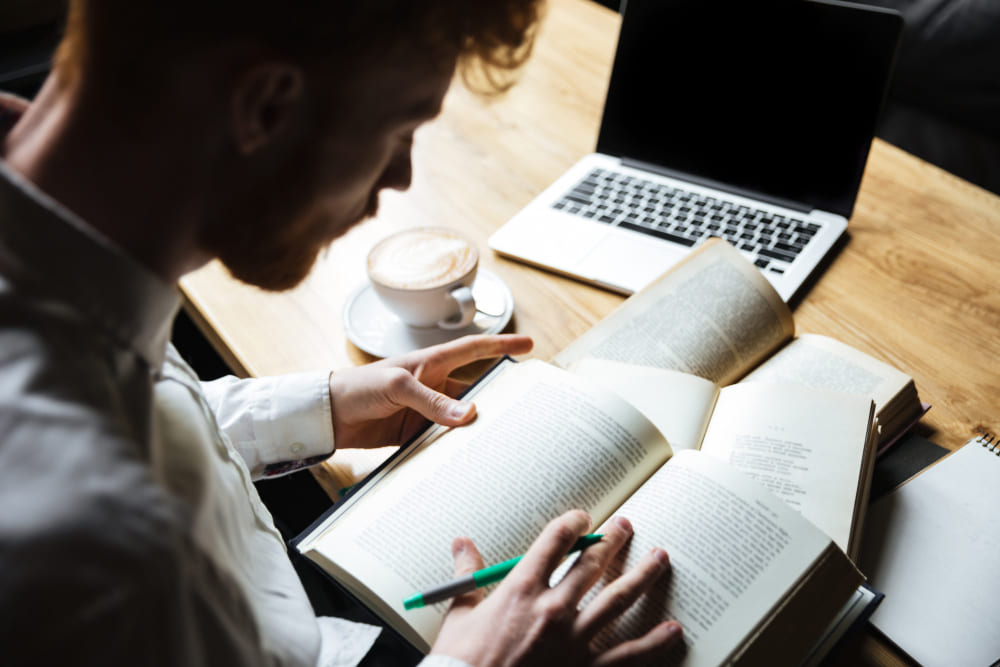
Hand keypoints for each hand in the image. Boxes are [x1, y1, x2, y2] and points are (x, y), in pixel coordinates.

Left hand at [328, 334, 532, 449]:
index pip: (473, 350)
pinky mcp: (416, 434)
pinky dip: (455, 449)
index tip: (528, 346)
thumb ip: (431, 401)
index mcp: (431, 363)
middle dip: (499, 398)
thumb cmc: (358, 387)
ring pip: (461, 420)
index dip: (502, 346)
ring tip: (503, 441)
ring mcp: (426, 411)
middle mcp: (434, 386)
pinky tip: (470, 459)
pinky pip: (443, 442)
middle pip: (475, 392)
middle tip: (526, 408)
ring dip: (477, 429)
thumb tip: (468, 414)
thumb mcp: (396, 387)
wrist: (328, 415)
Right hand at [431, 510, 682, 666]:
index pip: (555, 540)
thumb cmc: (461, 659)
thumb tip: (461, 543)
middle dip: (612, 541)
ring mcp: (573, 640)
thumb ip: (467, 573)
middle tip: (626, 527)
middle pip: (592, 563)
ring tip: (660, 558)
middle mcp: (552, 608)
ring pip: (617, 599)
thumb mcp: (460, 611)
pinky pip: (626, 654)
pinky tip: (672, 629)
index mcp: (521, 588)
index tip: (583, 517)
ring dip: (641, 576)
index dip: (573, 522)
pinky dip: (653, 642)